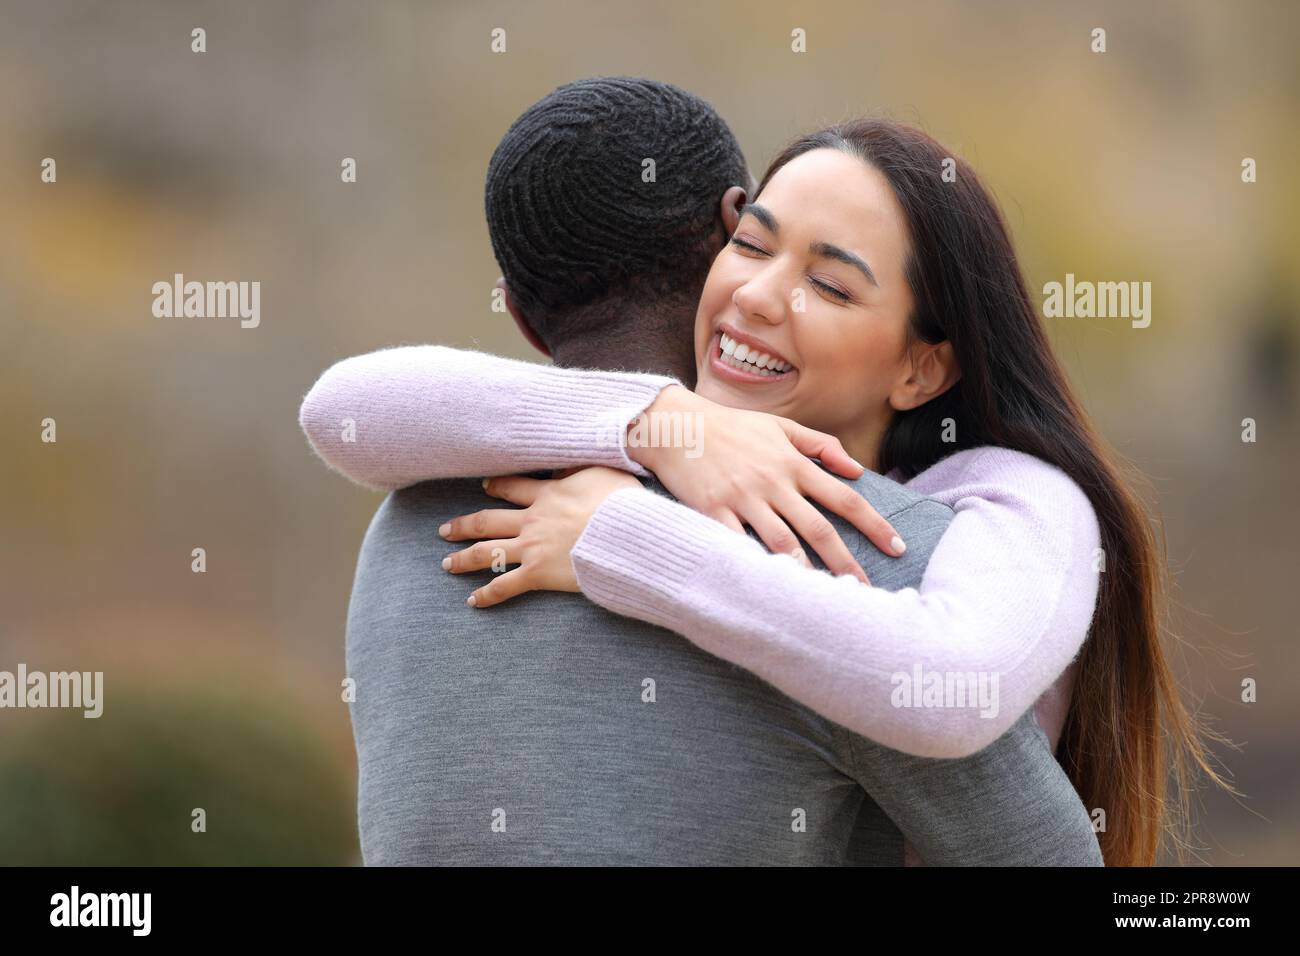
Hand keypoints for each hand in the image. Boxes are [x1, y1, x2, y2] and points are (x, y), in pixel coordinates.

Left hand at [438, 466, 640, 607]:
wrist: (623, 532)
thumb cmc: (621, 502)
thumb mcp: (604, 472)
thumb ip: (582, 467)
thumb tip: (570, 460)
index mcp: (548, 494)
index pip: (512, 487)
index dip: (495, 486)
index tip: (484, 486)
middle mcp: (532, 520)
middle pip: (487, 520)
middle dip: (463, 525)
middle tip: (444, 530)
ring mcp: (531, 547)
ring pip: (486, 552)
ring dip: (463, 558)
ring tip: (446, 564)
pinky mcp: (538, 573)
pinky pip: (505, 585)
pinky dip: (487, 594)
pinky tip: (473, 600)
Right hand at [627, 385, 904, 582]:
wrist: (676, 424)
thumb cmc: (730, 426)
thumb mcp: (780, 426)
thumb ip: (820, 445)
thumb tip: (856, 469)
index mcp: (793, 464)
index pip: (845, 498)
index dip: (874, 524)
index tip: (897, 547)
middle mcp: (773, 482)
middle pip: (819, 529)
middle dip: (845, 562)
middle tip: (864, 591)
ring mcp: (743, 498)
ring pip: (781, 542)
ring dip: (804, 571)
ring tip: (822, 599)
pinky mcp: (713, 510)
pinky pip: (738, 544)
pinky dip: (754, 565)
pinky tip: (770, 587)